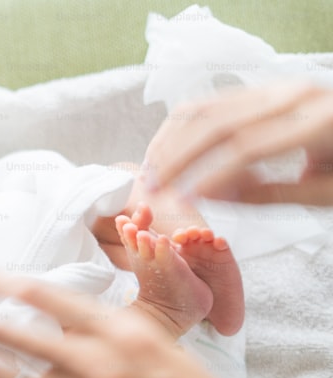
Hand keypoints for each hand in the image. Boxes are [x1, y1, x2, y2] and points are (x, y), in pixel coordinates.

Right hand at [143, 82, 332, 204]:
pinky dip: (182, 127)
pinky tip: (166, 151)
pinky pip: (212, 103)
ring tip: (150, 172)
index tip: (180, 202)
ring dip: (171, 141)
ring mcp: (278, 88)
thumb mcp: (326, 194)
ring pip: (207, 108)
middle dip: (177, 158)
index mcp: (318, 122)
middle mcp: (294, 96)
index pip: (247, 148)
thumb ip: (268, 195)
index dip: (208, 176)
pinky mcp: (266, 90)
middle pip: (218, 122)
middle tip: (151, 190)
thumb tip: (211, 197)